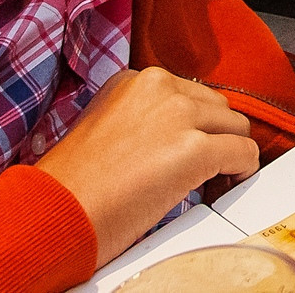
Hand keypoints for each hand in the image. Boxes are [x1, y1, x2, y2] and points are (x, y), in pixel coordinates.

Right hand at [34, 68, 259, 268]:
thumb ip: (141, 119)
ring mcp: (179, 116)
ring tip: (211, 179)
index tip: (185, 146)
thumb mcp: (102, 127)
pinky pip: (243, 153)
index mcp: (134, 81)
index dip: (192, 124)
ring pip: (235, 126)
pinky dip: (242, 170)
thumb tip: (171, 135)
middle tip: (203, 167)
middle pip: (215, 106)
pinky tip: (227, 183)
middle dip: (213, 136)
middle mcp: (159, 87)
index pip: (187, 93)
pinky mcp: (194, 149)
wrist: (52, 213)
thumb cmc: (71, 184)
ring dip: (228, 152)